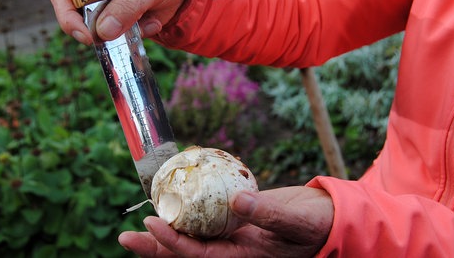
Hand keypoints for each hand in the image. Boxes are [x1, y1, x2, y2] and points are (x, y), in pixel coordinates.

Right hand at [49, 0, 192, 44]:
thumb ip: (128, 6)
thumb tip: (104, 32)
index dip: (66, 14)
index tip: (85, 34)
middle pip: (74, 16)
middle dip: (93, 32)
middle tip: (110, 41)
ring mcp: (104, 8)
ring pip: (97, 32)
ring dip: (120, 36)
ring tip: (149, 20)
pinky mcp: (118, 23)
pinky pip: (118, 39)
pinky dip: (135, 37)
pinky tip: (154, 21)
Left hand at [118, 186, 333, 257]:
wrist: (328, 217)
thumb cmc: (317, 224)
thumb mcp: (297, 222)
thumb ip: (269, 214)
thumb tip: (237, 200)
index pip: (200, 256)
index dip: (173, 244)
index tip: (153, 222)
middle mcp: (232, 250)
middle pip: (187, 253)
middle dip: (156, 247)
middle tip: (126, 236)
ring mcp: (231, 236)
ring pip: (192, 238)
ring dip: (164, 233)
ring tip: (138, 223)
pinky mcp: (234, 220)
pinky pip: (205, 220)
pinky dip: (186, 215)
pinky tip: (172, 204)